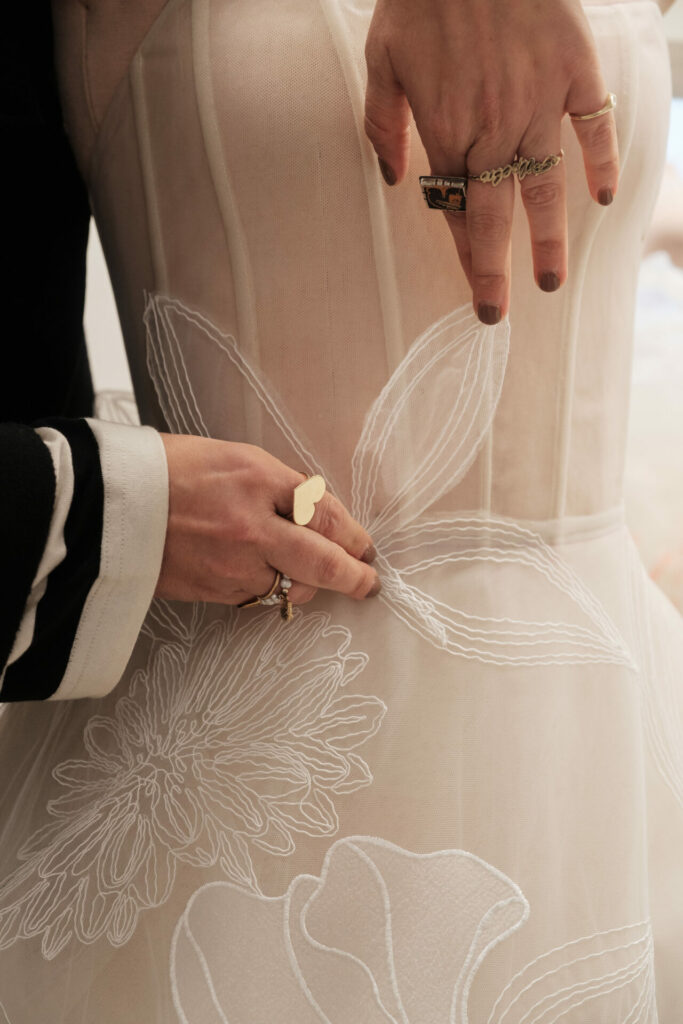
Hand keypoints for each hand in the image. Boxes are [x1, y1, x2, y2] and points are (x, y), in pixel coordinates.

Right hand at [155, 434, 379, 605]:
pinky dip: (275, 590)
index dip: (353, 533)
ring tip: (322, 579)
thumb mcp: (235, 457)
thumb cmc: (170, 471)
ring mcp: (232, 564)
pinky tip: (278, 580)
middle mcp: (251, 526)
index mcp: (258, 480)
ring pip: (294, 587)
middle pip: (323, 561)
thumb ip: (281, 486)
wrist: (109, 504)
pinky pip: (260, 597)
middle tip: (369, 583)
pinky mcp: (213, 590)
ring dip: (313, 585)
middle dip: (354, 576)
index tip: (364, 544)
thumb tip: (320, 515)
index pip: (325, 512)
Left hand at [364, 0, 618, 322]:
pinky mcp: (574, 72)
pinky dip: (603, 162)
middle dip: (494, 271)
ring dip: (547, 238)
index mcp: (445, 132)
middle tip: (497, 314)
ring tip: (551, 282)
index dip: (462, 257)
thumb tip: (391, 179)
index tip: (474, 297)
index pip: (453, 211)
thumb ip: (382, 124)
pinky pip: (594, 128)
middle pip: (495, 216)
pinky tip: (603, 199)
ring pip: (545, 186)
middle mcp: (493, 129)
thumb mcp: (381, 58)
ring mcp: (538, 103)